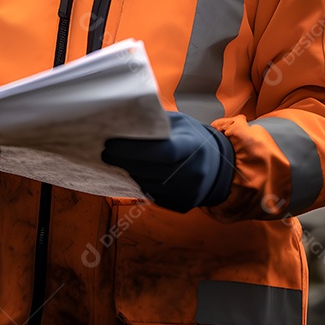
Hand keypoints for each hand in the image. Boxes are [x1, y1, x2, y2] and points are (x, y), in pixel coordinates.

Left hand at [102, 112, 234, 211]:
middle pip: (150, 170)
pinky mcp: (183, 205)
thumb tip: (122, 118)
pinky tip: (135, 173)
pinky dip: (142, 184)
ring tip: (118, 162)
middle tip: (106, 153)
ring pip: (148, 185)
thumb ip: (155, 122)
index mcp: (193, 147)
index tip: (111, 143)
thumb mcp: (180, 123)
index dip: (133, 149)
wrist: (218, 165)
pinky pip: (154, 196)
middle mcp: (194, 172)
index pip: (162, 151)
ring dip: (130, 173)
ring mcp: (189, 192)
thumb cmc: (193, 139)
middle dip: (123, 161)